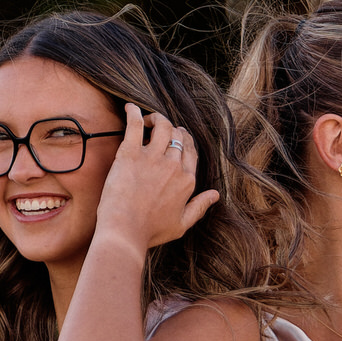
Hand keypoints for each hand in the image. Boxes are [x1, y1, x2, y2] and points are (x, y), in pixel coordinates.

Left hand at [94, 103, 219, 251]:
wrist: (125, 231)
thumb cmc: (151, 232)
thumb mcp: (182, 224)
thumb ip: (200, 207)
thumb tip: (216, 195)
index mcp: (187, 180)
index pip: (190, 151)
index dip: (185, 141)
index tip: (178, 137)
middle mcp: (174, 166)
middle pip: (178, 137)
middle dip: (172, 129)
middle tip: (161, 127)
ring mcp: (153, 158)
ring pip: (163, 127)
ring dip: (158, 119)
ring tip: (149, 120)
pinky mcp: (130, 154)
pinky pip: (135, 125)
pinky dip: (134, 113)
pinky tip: (130, 108)